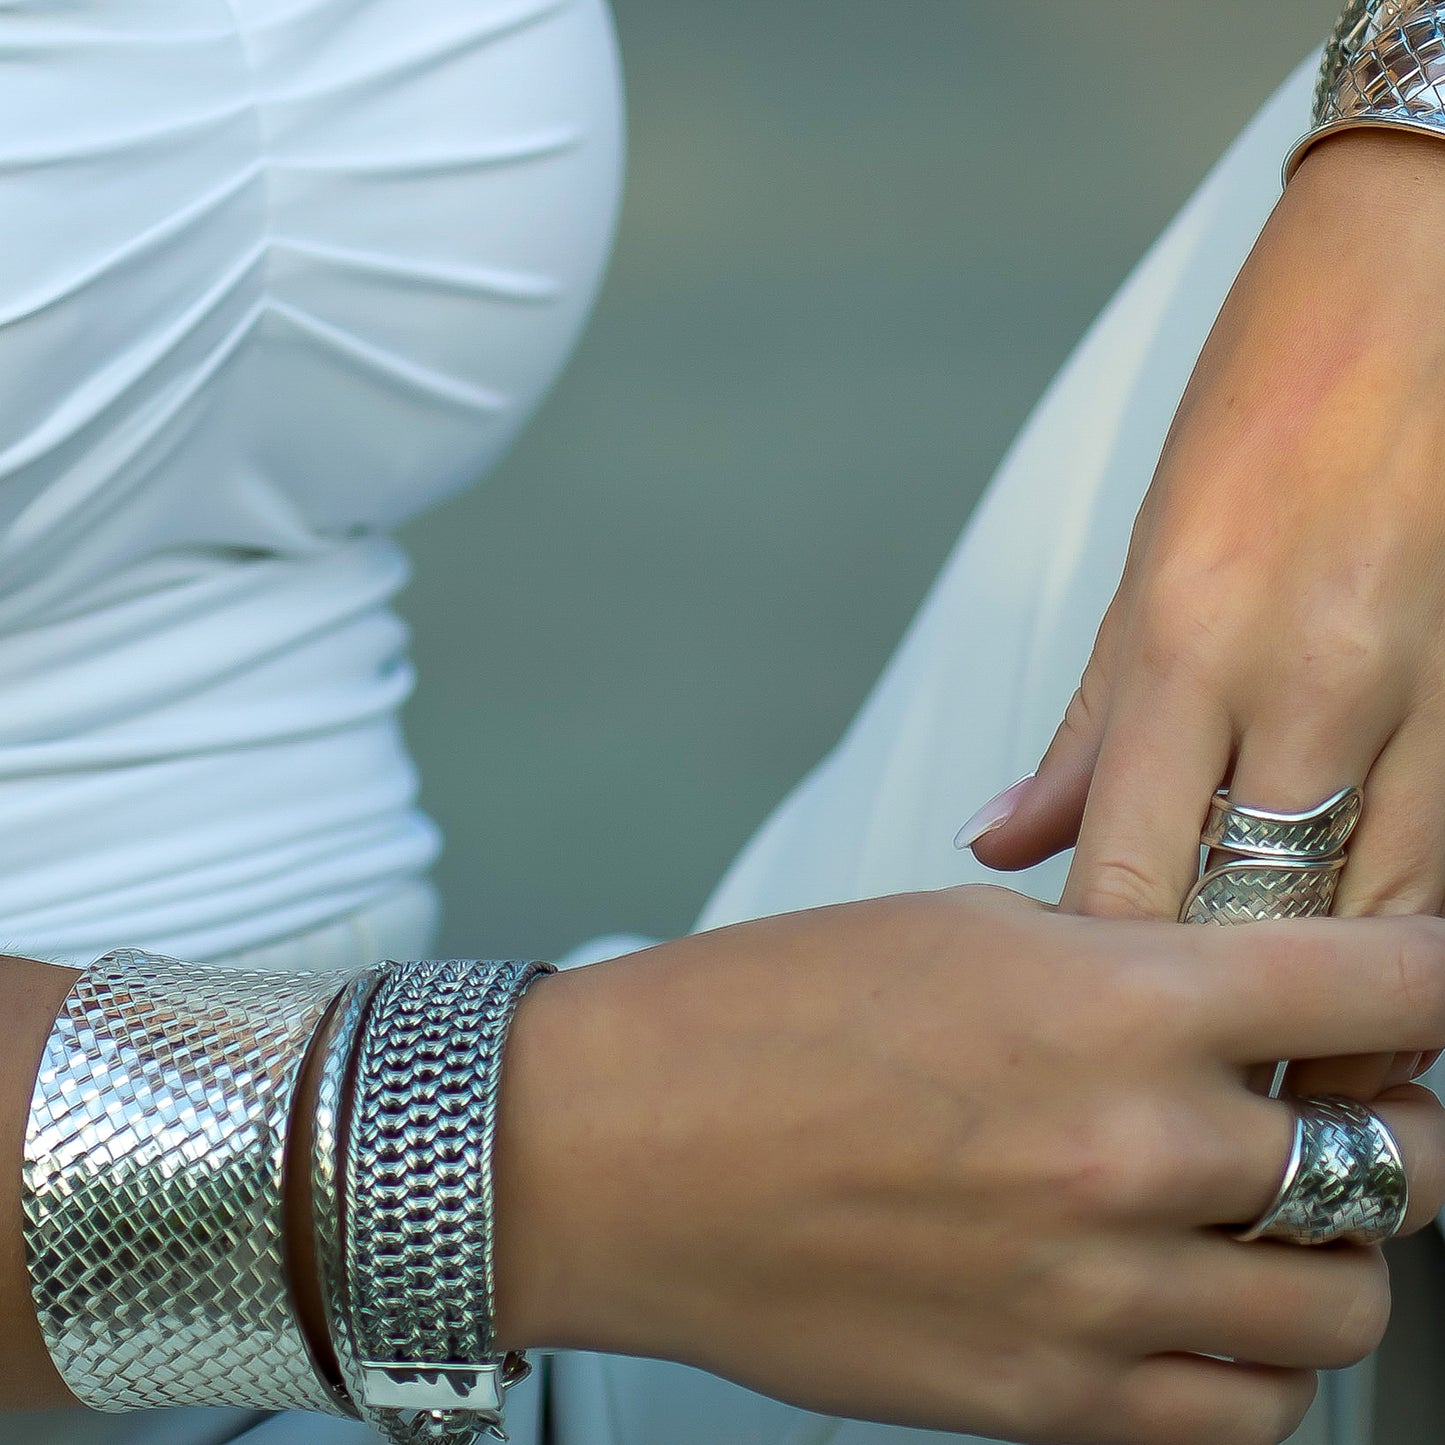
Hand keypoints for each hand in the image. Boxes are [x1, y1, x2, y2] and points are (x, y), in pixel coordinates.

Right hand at [492, 886, 1444, 1444]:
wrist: (620, 1150)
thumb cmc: (757, 1021)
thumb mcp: (960, 932)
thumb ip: (1114, 972)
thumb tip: (1213, 1006)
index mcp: (1113, 1002)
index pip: (1385, 989)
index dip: (1438, 981)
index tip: (1432, 991)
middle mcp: (1133, 1152)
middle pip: (1398, 1165)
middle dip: (1399, 1126)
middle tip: (1350, 1104)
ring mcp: (1097, 1296)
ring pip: (1336, 1308)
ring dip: (1323, 1254)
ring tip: (1257, 1215)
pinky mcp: (1043, 1403)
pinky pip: (1237, 1417)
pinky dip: (1247, 1363)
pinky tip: (1190, 1309)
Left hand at [963, 130, 1444, 1096]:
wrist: (1422, 267)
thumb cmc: (1262, 403)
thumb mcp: (1143, 559)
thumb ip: (1087, 722)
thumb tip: (1003, 836)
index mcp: (1187, 639)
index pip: (1131, 870)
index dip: (1110, 975)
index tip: (1090, 1046)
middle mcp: (1313, 676)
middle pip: (1262, 915)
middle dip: (1235, 1026)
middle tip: (1199, 1109)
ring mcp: (1431, 687)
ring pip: (1388, 912)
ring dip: (1340, 1007)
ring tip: (1298, 1085)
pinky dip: (1420, 924)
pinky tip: (1393, 981)